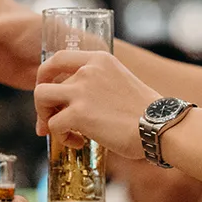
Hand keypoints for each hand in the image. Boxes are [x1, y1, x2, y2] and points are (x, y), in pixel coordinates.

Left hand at [34, 51, 161, 159]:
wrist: (160, 126)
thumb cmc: (147, 113)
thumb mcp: (122, 82)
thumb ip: (100, 84)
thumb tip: (78, 104)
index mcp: (99, 59)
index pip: (58, 57)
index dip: (46, 75)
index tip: (48, 91)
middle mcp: (87, 70)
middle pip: (46, 82)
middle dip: (44, 105)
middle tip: (51, 122)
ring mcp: (81, 91)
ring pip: (40, 97)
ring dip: (45, 117)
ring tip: (63, 133)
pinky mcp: (78, 114)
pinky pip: (54, 125)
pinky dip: (61, 137)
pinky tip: (78, 143)